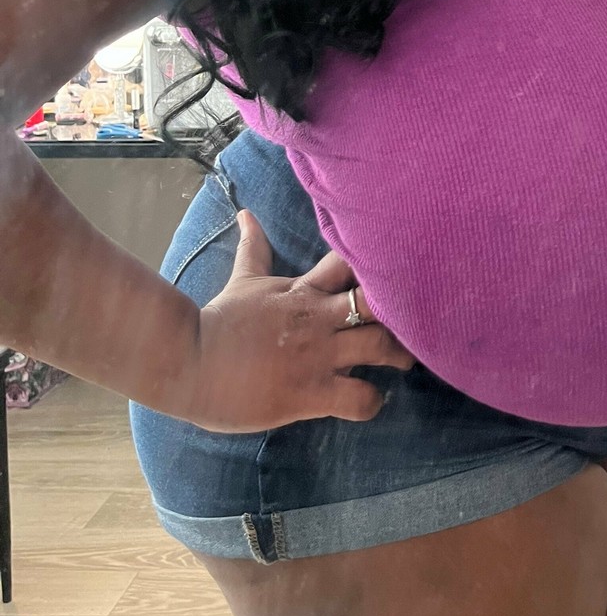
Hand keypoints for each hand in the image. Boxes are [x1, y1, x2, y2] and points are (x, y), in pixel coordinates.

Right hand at [180, 211, 414, 432]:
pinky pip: (359, 398)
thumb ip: (254, 247)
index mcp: (303, 290)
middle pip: (378, 302)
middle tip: (412, 324)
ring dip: (398, 356)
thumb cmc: (217, 323)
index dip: (378, 267)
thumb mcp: (243, 279)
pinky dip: (372, 402)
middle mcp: (317, 318)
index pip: (353, 262)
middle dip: (402, 313)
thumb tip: (246, 213)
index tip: (395, 276)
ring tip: (401, 363)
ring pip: (379, 347)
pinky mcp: (310, 393)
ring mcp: (316, 356)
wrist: (186, 363)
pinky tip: (369, 401)